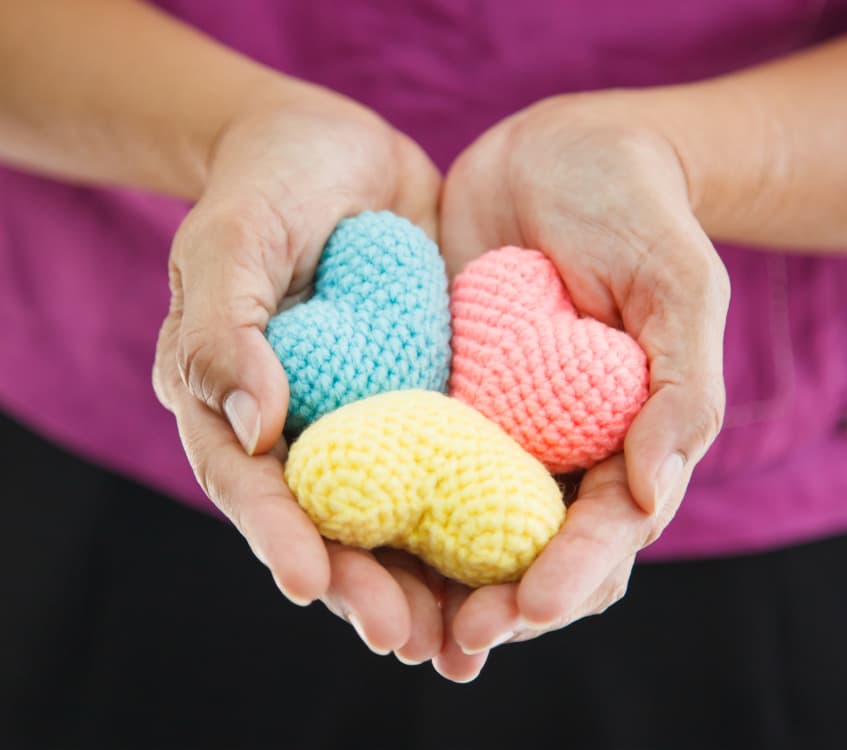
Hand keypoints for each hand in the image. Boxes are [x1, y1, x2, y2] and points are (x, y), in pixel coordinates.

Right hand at [152, 82, 448, 665]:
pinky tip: (519, 550)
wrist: (337, 152)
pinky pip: (455, 459)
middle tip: (406, 639)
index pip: (253, 488)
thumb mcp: (229, 240)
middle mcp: (307, 429)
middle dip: (365, 585)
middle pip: (331, 524)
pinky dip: (479, 510)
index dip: (281, 539)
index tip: (314, 584)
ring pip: (397, 511)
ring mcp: (372, 416)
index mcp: (238, 407)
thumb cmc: (263, 187)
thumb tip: (251, 423)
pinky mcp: (429, 396)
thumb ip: (223, 328)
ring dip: (427, 576)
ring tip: (464, 634)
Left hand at [435, 92, 729, 667]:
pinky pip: (408, 455)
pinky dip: (386, 503)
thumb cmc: (637, 209)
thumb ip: (682, 388)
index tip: (529, 608)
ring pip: (463, 520)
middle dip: (497, 600)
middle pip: (529, 547)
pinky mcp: (437, 390)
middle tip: (454, 641)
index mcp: (624, 437)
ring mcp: (493, 422)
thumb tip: (655, 495)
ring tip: (394, 623)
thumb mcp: (680, 284)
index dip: (572, 575)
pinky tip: (348, 535)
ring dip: (435, 578)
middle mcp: (556, 445)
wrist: (560, 148)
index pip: (604, 528)